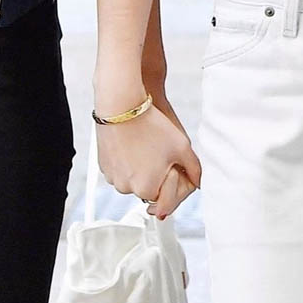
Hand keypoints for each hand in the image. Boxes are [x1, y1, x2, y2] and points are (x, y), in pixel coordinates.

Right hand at [95, 86, 200, 221]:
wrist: (121, 105)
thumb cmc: (151, 125)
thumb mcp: (182, 147)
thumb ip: (194, 170)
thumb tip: (198, 182)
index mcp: (146, 190)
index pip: (165, 197)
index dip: (172, 179)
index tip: (171, 163)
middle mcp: (127, 189)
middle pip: (149, 188)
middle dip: (157, 174)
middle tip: (159, 152)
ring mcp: (113, 177)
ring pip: (134, 179)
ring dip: (141, 168)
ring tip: (146, 144)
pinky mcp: (104, 166)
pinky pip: (120, 170)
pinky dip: (127, 161)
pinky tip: (133, 143)